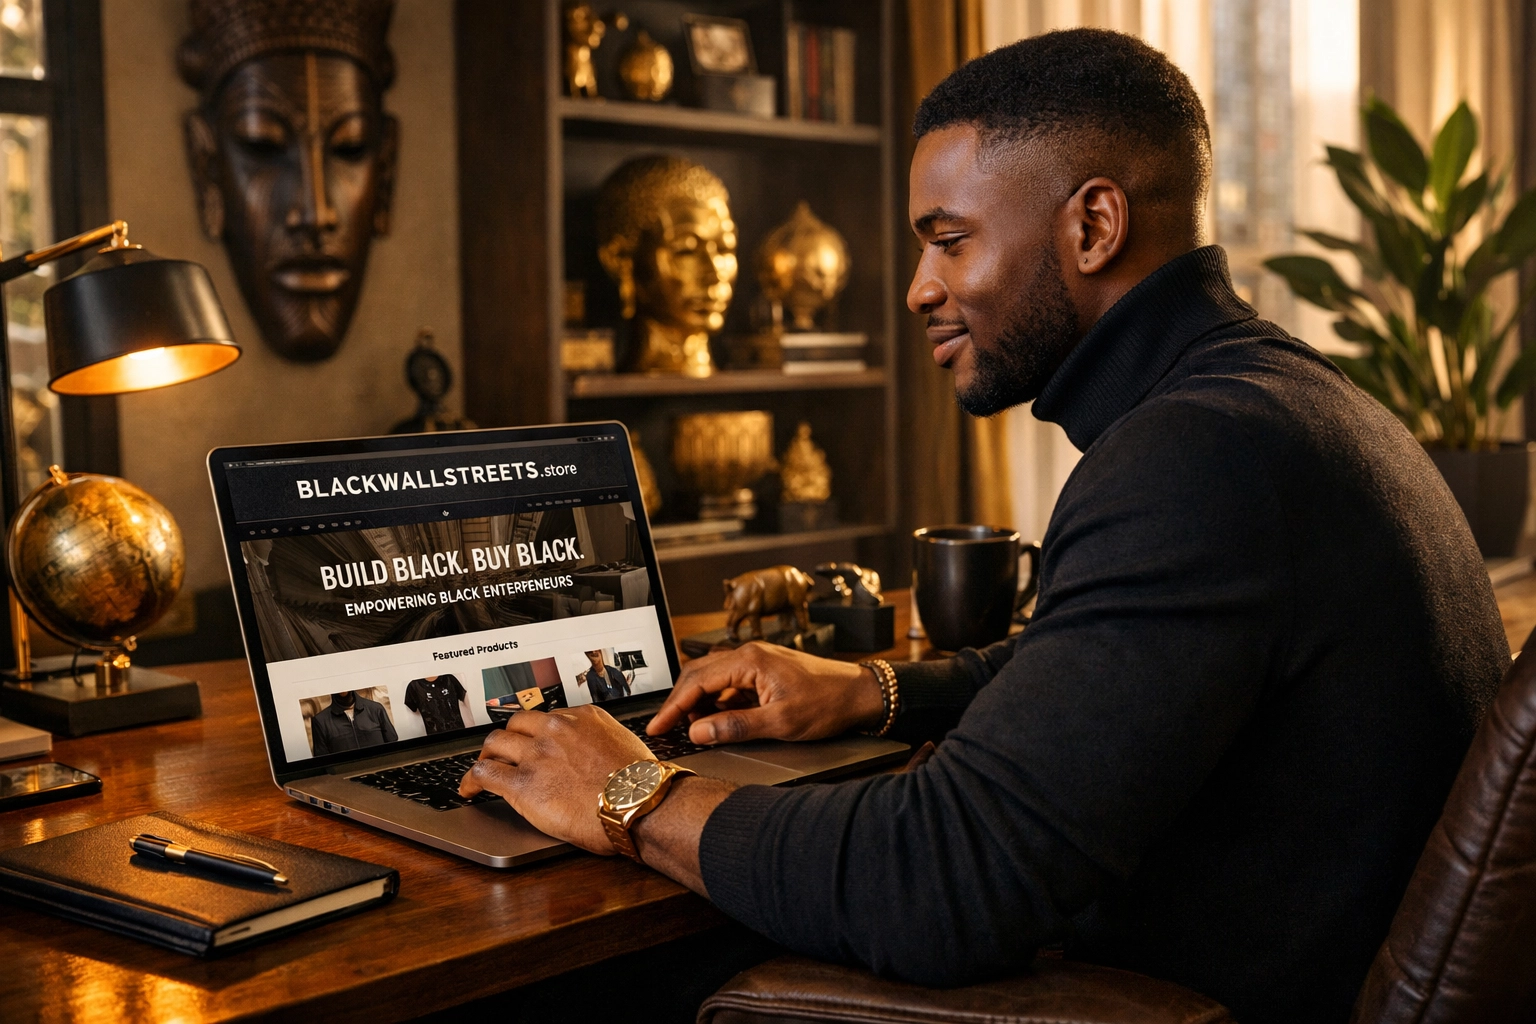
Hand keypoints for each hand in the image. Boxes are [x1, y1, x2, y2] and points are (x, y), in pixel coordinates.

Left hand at [458, 704, 653, 854]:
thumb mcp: (625, 747)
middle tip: (506, 753)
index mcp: (584, 717)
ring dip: (489, 754)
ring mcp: (538, 754)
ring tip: (485, 766)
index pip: (548, 717)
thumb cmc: (641, 786)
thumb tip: (595, 757)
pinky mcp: (523, 784)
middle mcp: (557, 729)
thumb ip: (601, 744)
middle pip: (518, 723)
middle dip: (510, 738)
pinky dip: (472, 779)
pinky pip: (485, 773)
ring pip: (496, 742)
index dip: (537, 732)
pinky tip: (470, 788)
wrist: (640, 805)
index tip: (534, 740)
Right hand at [648, 642, 884, 744]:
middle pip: (699, 674)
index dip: (674, 706)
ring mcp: (758, 663)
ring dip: (698, 702)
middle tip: (666, 726)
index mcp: (750, 661)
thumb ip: (735, 726)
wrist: (860, 695)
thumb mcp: (780, 722)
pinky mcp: (765, 673)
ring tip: (689, 727)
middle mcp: (750, 655)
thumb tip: (699, 731)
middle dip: (679, 701)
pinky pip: (731, 685)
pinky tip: (716, 719)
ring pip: (714, 679)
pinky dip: (717, 702)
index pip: (697, 681)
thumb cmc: (828, 702)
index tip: (659, 726)